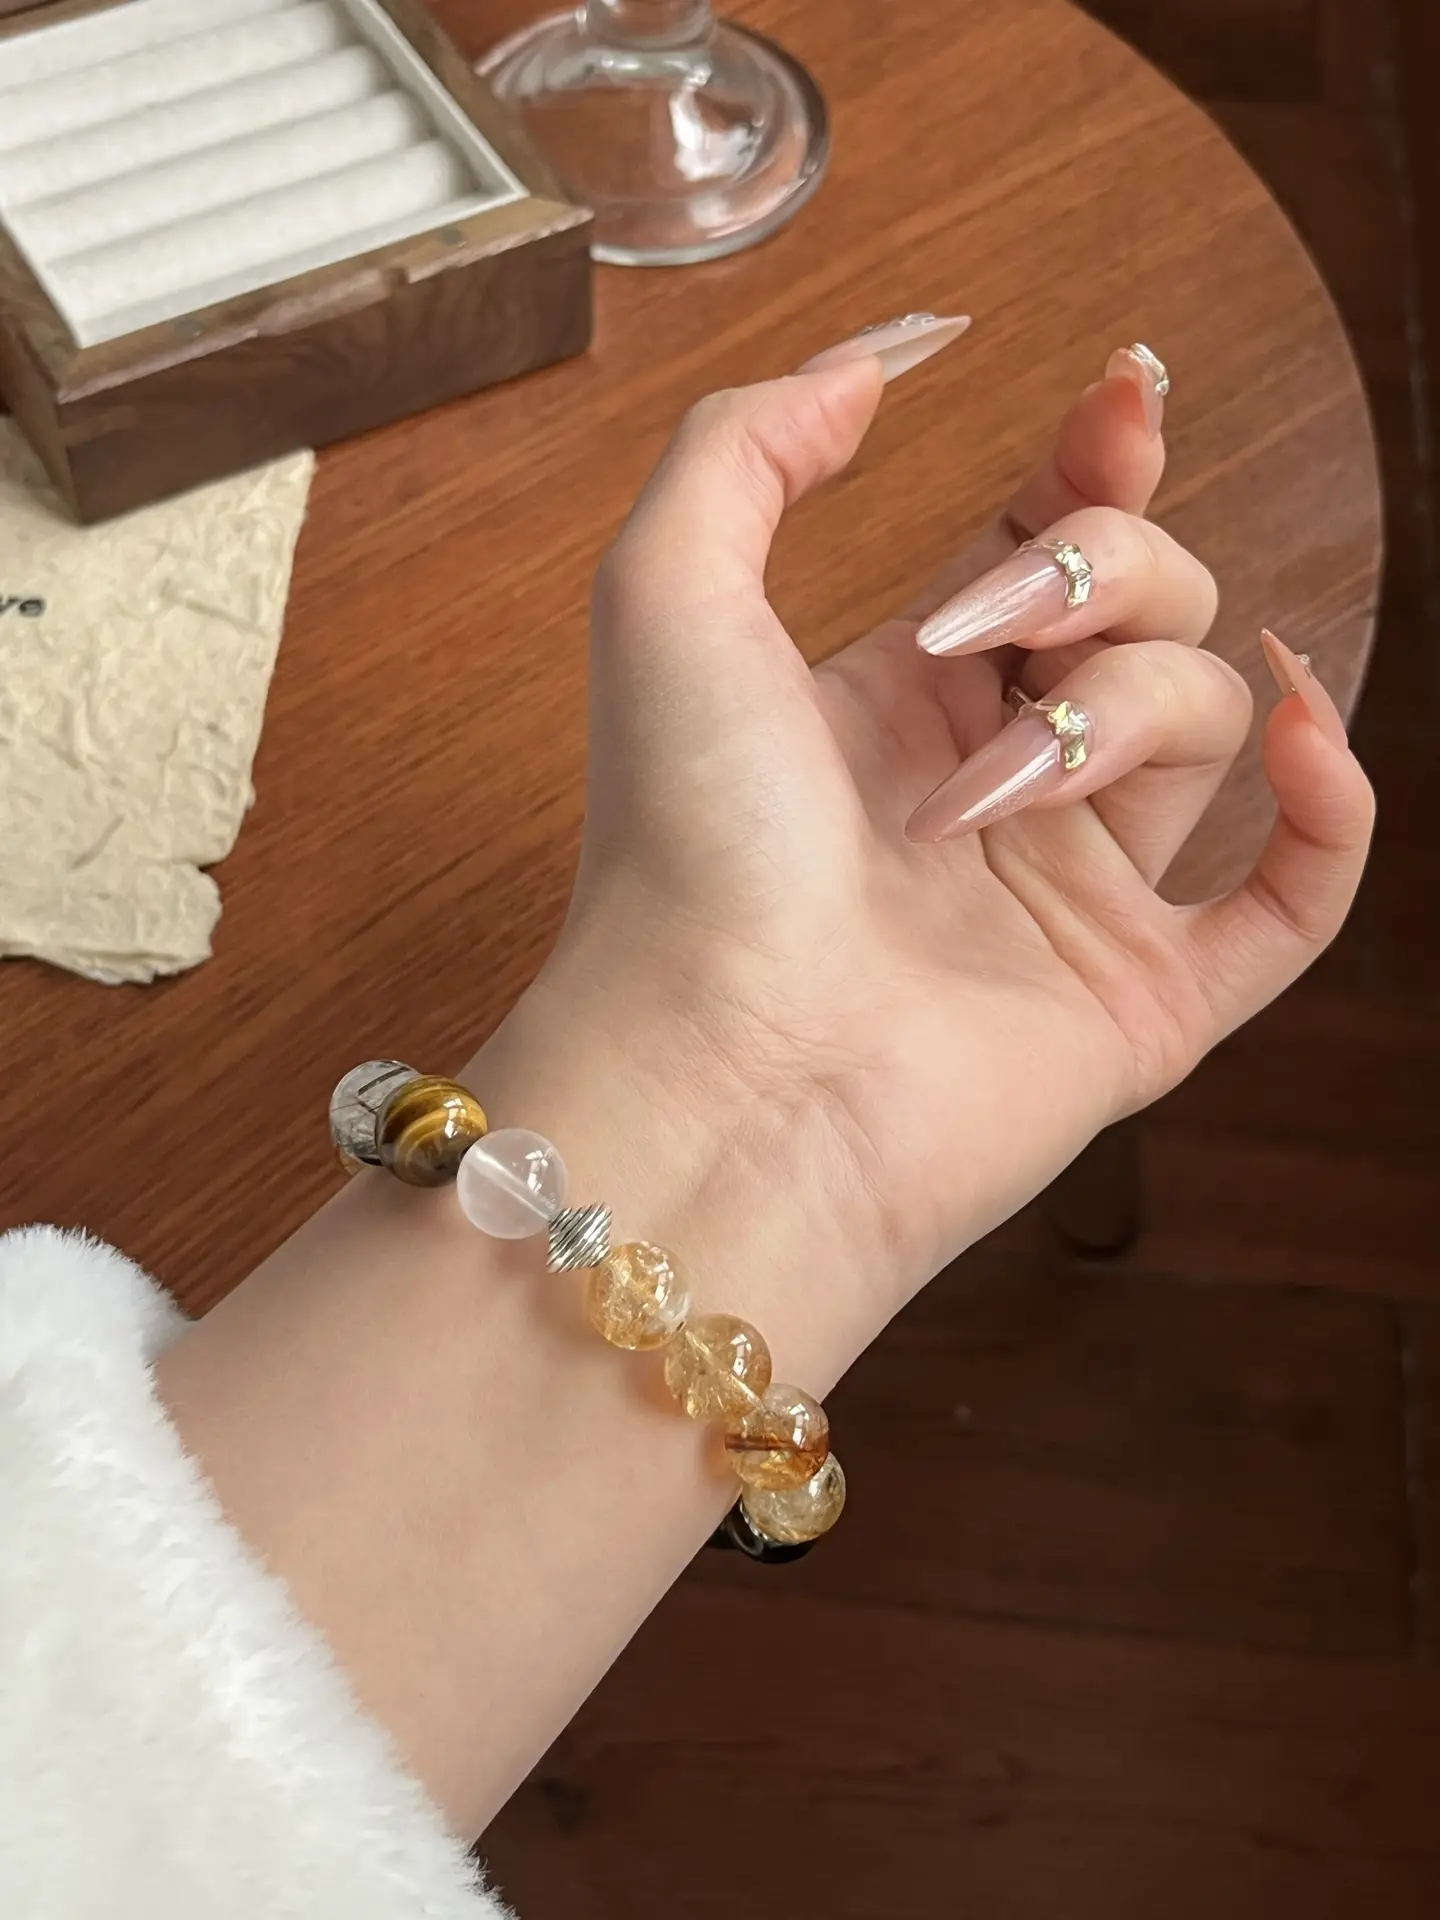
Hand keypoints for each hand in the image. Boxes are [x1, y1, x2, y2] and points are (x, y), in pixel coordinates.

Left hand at [500, 328, 1373, 1321]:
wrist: (723, 1069)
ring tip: (988, 796)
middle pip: (1143, 608)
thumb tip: (888, 353)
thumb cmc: (682, 845)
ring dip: (1124, 711)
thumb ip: (752, 446)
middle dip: (1100, 571)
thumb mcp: (668, 594)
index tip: (1119, 395)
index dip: (1097, 463)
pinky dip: (1331, 809)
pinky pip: (1293, 898)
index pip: (1043, 545)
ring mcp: (1075, 899)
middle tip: (994, 625)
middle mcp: (995, 786)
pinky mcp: (1144, 1002)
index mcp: (897, 700)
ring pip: (1204, 722)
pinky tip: (1295, 735)